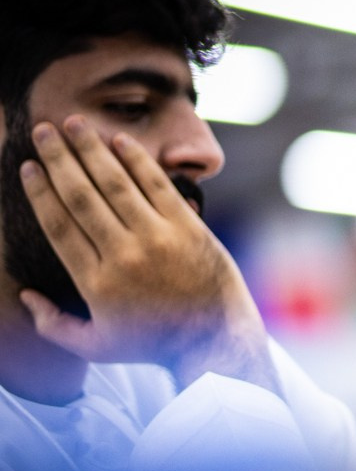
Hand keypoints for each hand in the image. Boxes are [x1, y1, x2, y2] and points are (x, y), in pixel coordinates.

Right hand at [16, 117, 277, 392]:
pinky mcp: (189, 229)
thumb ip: (53, 325)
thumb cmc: (152, 344)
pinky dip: (136, 161)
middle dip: (58, 159)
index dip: (39, 192)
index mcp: (95, 282)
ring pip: (116, 185)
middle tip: (41, 131)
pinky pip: (158, 186)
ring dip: (91, 149)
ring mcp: (159, 240)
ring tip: (72, 123)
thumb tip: (25, 295)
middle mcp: (124, 256)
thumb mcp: (96, 346)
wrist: (215, 340)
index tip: (27, 168)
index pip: (58, 226)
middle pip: (81, 197)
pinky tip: (118, 141)